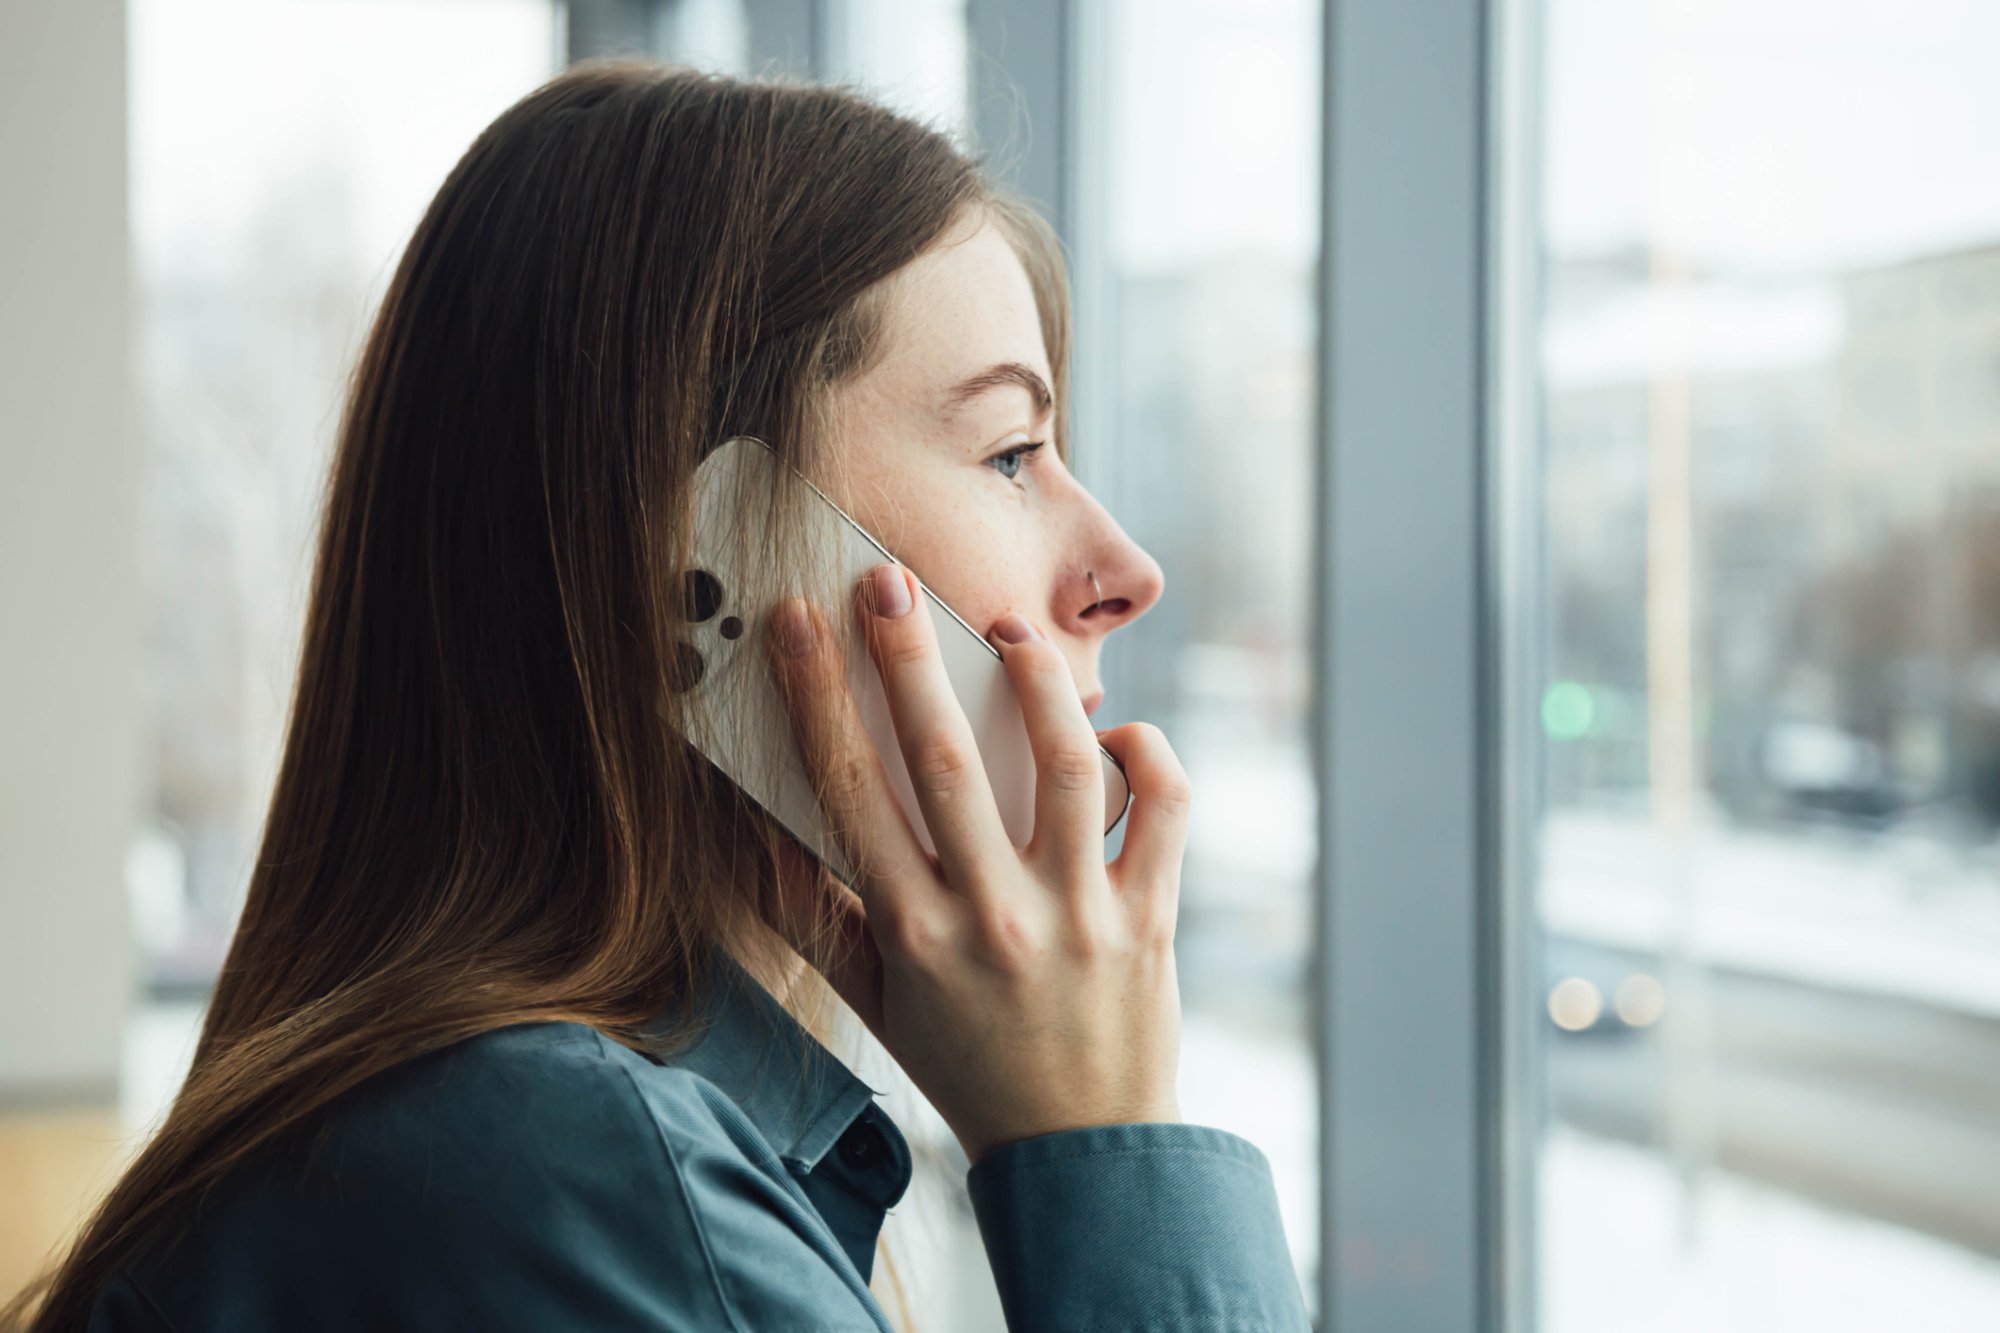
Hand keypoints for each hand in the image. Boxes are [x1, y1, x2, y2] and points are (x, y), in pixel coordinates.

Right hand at [761, 561, 1190, 1164]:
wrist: (1079, 1151)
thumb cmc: (966, 1063)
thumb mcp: (873, 999)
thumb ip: (810, 914)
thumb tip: (742, 828)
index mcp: (915, 935)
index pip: (851, 792)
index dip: (818, 698)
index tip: (798, 623)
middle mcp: (996, 917)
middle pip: (945, 759)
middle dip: (908, 657)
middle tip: (888, 581)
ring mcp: (1081, 914)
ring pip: (1068, 765)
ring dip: (1038, 684)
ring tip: (1011, 635)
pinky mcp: (1153, 915)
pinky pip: (1165, 807)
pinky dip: (1147, 751)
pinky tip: (1113, 730)